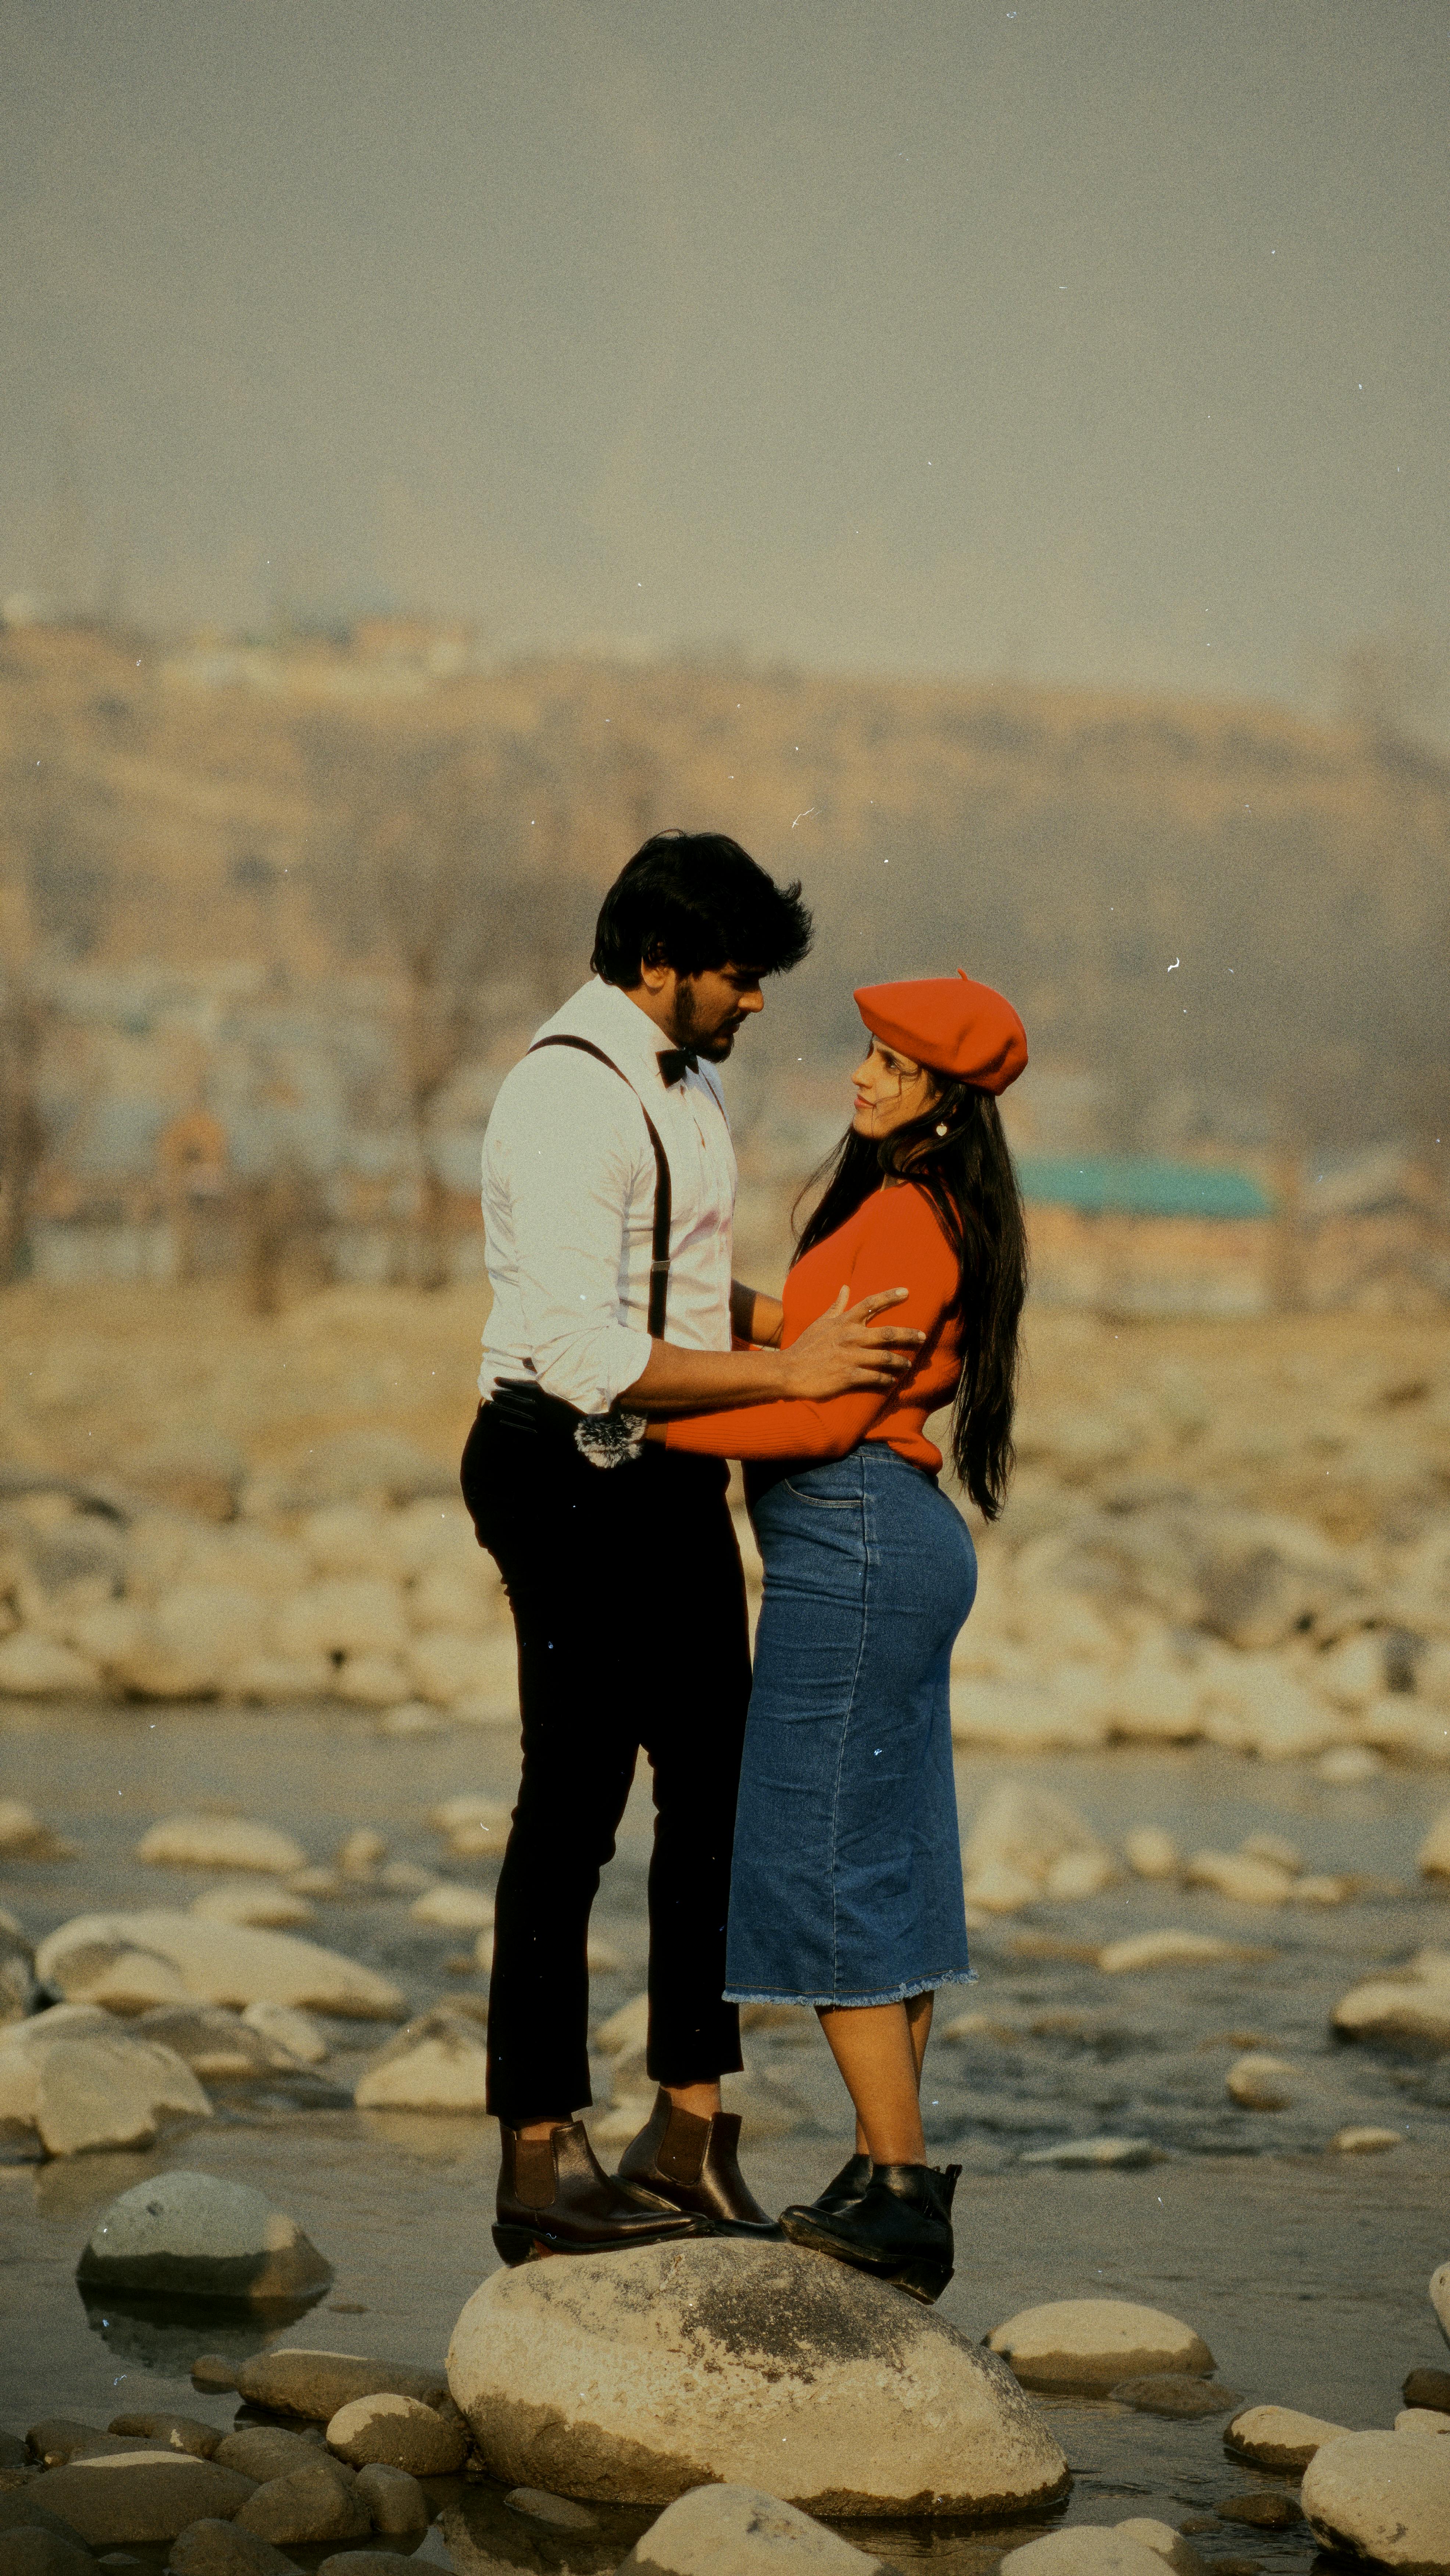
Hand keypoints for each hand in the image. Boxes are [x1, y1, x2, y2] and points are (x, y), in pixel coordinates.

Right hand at [779, 1287, 923, 1400]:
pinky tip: (892, 1381)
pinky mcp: (848, 1377)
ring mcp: (850, 1357)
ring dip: (901, 1361)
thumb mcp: (820, 1323)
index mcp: (844, 1322)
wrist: (789, 1371)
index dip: (890, 1296)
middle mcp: (850, 1337)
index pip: (871, 1303)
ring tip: (909, 1364)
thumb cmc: (806, 1346)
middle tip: (923, 1336)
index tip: (907, 1292)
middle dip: (909, 1334)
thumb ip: (836, 1306)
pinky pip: (875, 1377)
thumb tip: (845, 1287)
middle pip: (887, 1333)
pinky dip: (887, 1380)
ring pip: (886, 1357)